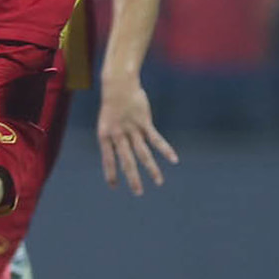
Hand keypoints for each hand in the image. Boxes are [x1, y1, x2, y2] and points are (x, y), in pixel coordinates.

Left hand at [97, 78, 176, 195]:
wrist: (118, 85)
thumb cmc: (112, 105)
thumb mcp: (108, 122)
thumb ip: (114, 137)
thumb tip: (119, 152)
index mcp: (104, 136)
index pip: (107, 159)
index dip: (110, 173)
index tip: (113, 186)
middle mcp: (117, 135)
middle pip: (127, 161)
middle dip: (133, 178)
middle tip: (138, 192)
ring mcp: (131, 129)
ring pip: (143, 153)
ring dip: (152, 169)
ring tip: (158, 182)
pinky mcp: (144, 122)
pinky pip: (156, 139)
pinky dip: (165, 150)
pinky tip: (174, 159)